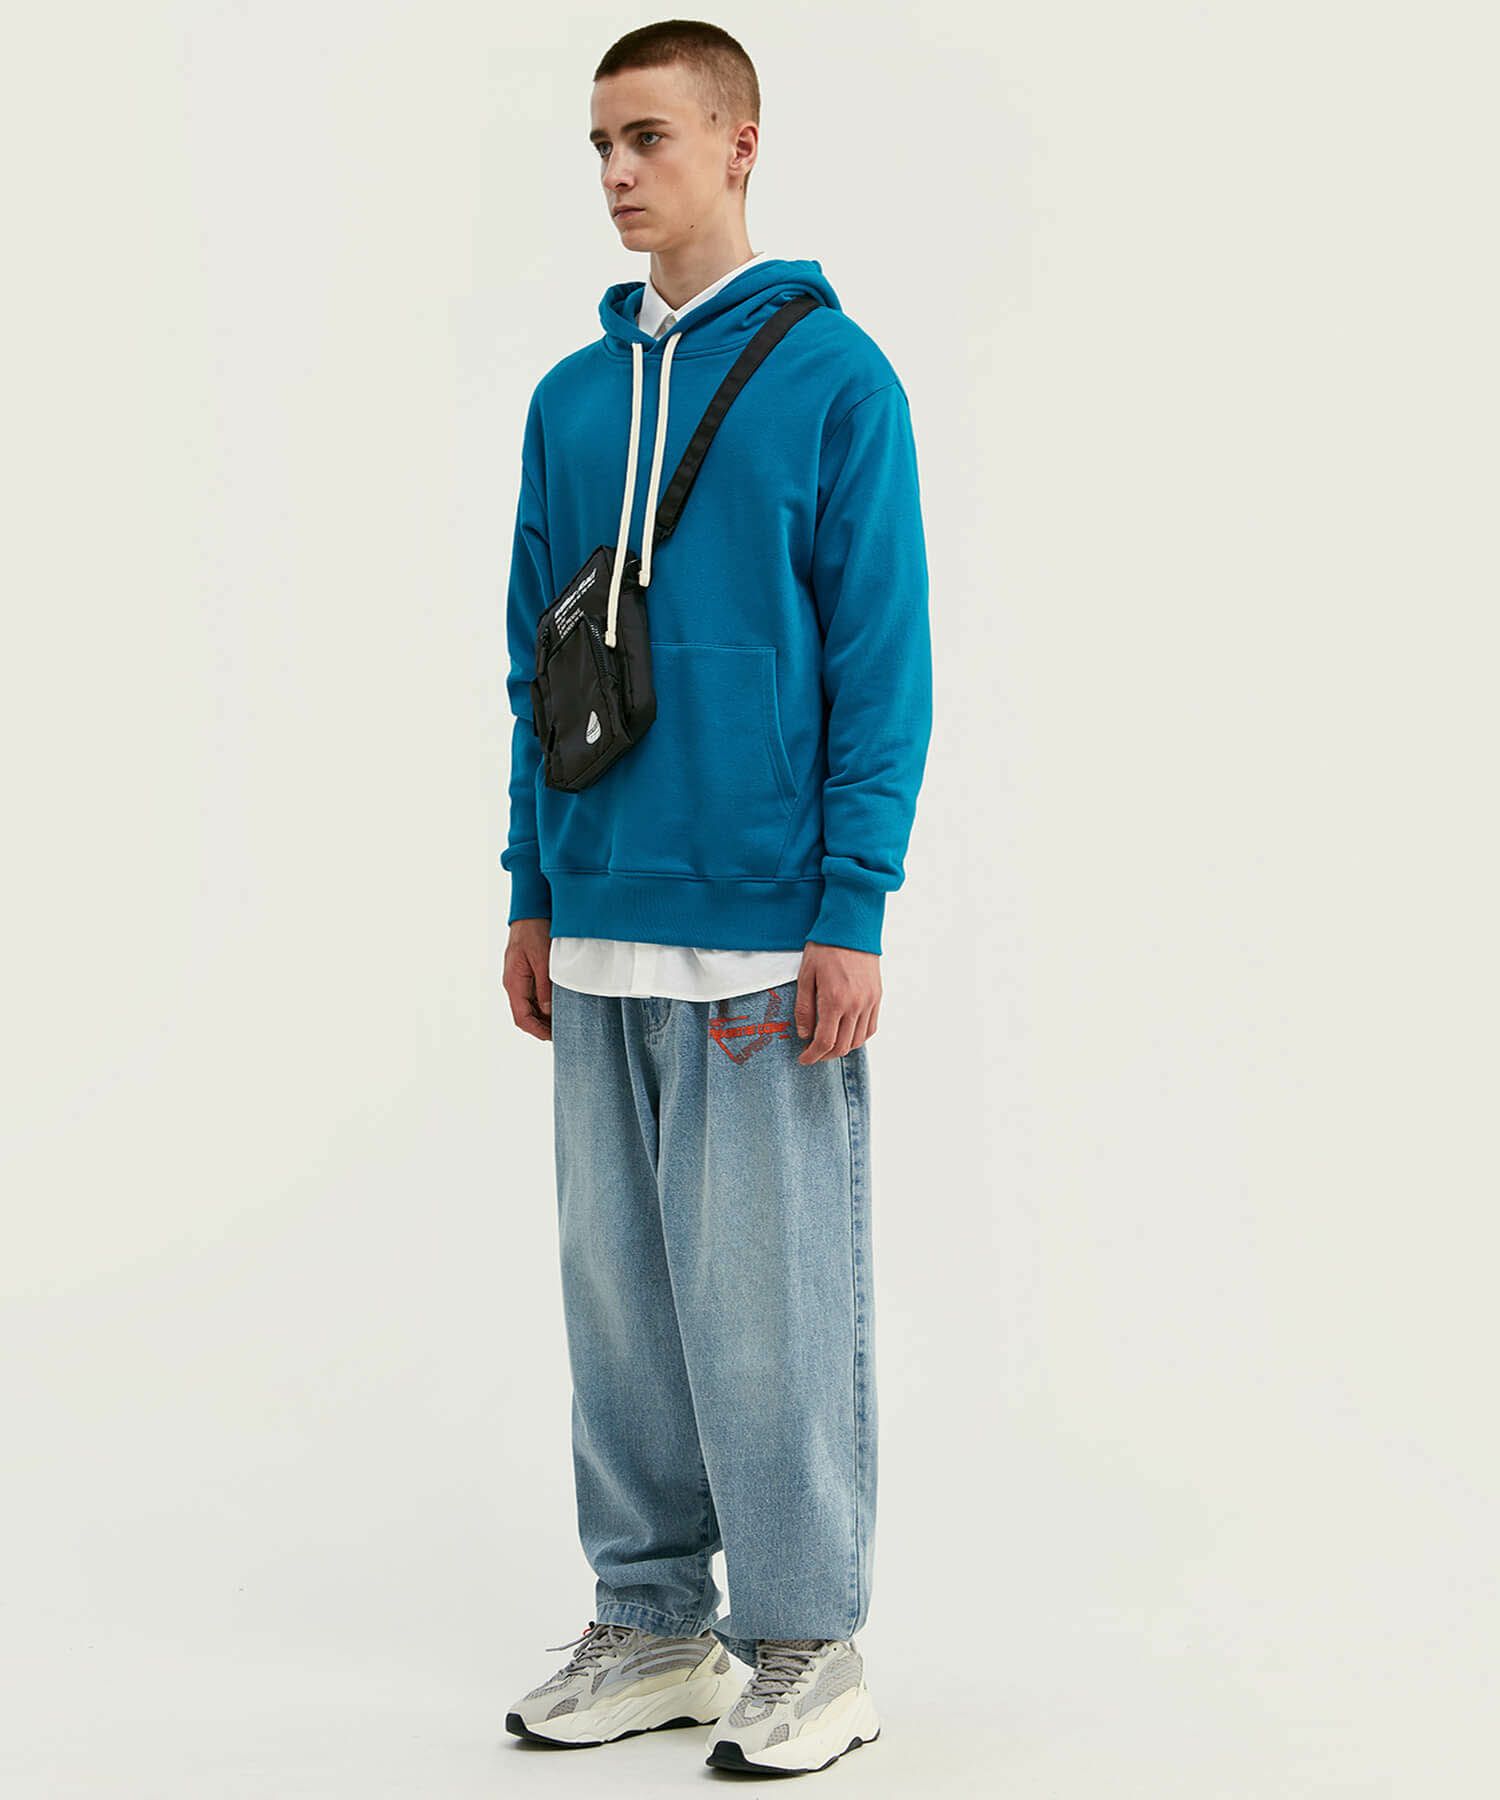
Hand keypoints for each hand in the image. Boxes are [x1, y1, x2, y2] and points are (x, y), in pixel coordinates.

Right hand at [505, 918, 552, 1041]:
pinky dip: (545, 1003)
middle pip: (525, 1015)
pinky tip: (560, 1003)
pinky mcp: (527, 972)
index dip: (537, 1031)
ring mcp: (519, 978)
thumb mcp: (543, 959)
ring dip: (545, 1015)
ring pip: (530, 1006)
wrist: (531, 909)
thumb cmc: (534, 930)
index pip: (522, 1017)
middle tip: (564, 1031)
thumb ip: (545, 987)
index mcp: (514, 982)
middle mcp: (514, 983)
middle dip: (543, 1026)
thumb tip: (548, 1012)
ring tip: (565, 1019)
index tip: (554, 1037)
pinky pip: (534, 995)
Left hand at [794, 941, 880, 1062]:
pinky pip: (871, 1027)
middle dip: (825, 1055)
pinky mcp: (877, 996)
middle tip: (812, 1054)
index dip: (812, 1056)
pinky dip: (858, 1037)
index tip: (803, 1059)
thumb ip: (804, 1009)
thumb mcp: (805, 976)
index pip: (825, 1042)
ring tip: (828, 1045)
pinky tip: (846, 1034)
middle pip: (842, 1046)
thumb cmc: (824, 948)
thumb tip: (805, 1034)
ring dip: (842, 1048)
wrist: (851, 927)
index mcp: (834, 1000)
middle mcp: (855, 1005)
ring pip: (858, 1040)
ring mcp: (869, 1001)